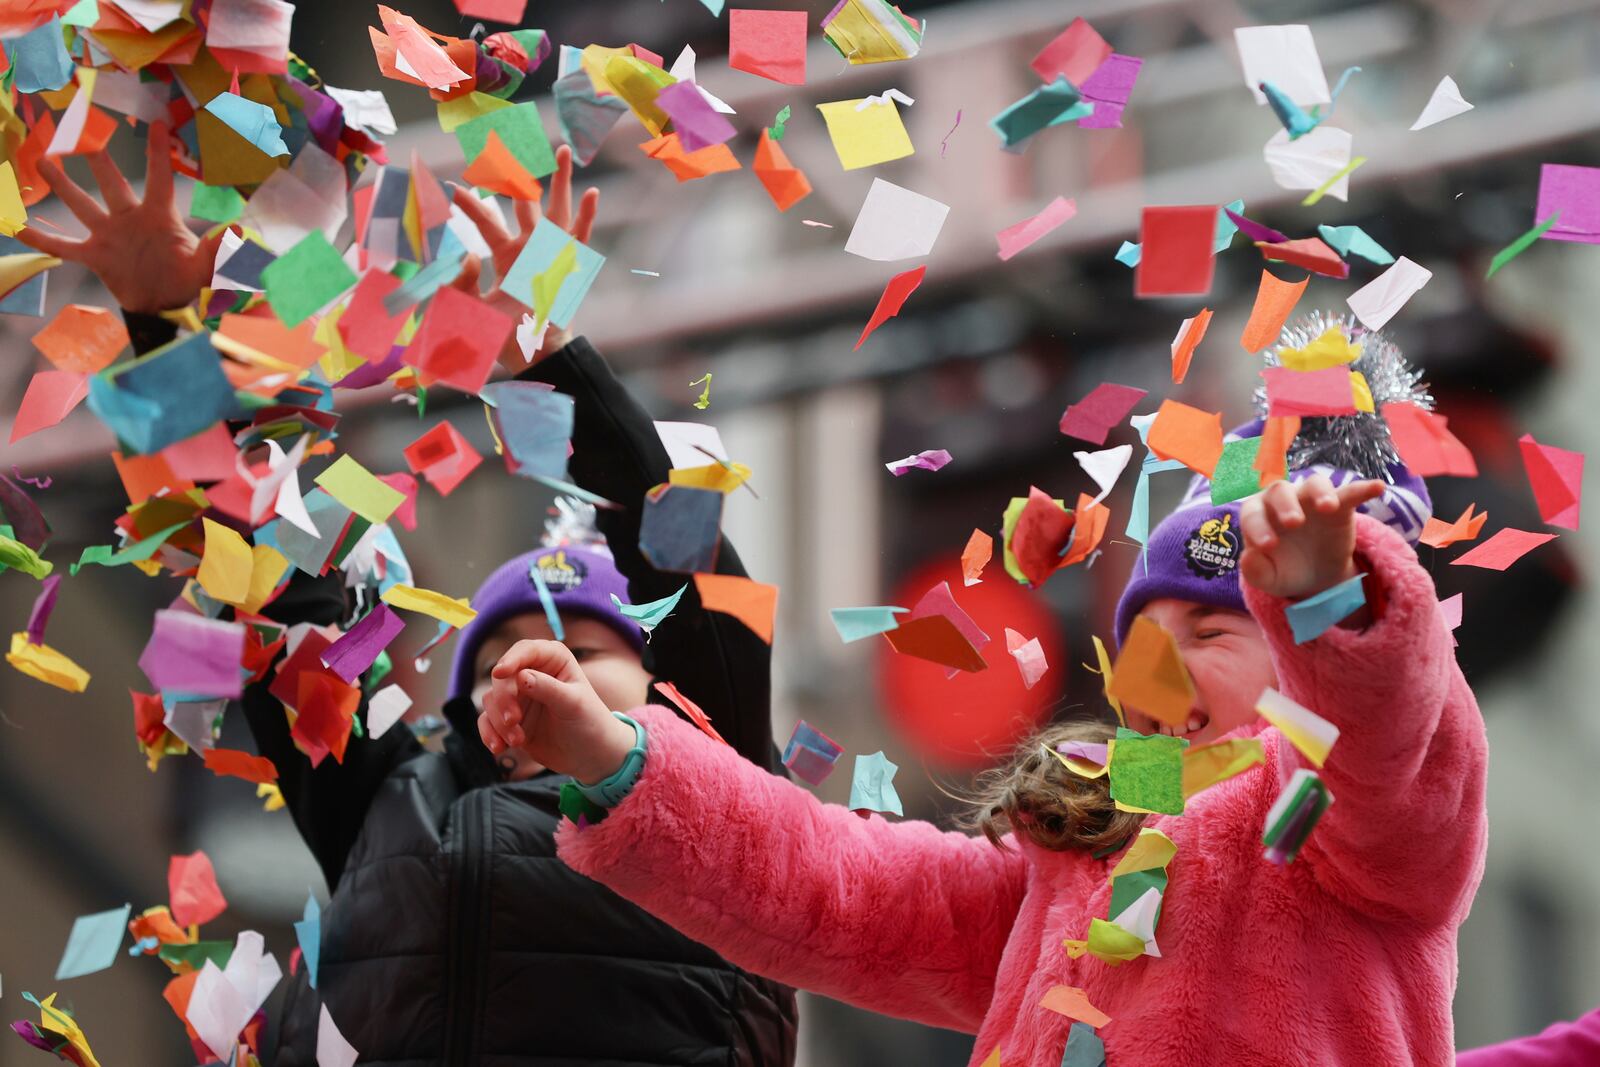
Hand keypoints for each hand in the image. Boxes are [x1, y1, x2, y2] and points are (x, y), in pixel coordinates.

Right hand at [15, 122, 223, 314]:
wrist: (165, 308)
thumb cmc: (188, 282)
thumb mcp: (206, 267)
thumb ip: (220, 250)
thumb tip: (240, 233)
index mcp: (159, 216)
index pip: (159, 178)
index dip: (157, 153)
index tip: (157, 124)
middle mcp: (130, 219)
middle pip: (111, 182)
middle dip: (96, 157)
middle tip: (81, 129)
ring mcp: (109, 235)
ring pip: (81, 204)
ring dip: (62, 184)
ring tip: (43, 159)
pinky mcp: (95, 256)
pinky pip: (63, 246)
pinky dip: (41, 239)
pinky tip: (17, 226)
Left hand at [447, 143, 599, 375]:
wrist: (533, 353)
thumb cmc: (502, 333)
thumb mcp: (472, 307)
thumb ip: (461, 282)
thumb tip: (468, 254)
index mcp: (506, 253)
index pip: (485, 219)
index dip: (467, 202)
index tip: (448, 185)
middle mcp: (530, 246)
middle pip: (524, 201)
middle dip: (517, 174)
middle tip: (510, 144)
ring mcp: (552, 252)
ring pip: (557, 208)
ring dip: (560, 180)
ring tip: (562, 151)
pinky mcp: (570, 264)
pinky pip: (581, 236)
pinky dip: (587, 215)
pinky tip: (592, 192)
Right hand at [477, 639, 634, 783]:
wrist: (591, 756)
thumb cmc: (590, 722)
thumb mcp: (574, 704)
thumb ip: (548, 689)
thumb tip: (520, 676)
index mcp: (553, 660)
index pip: (526, 651)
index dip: (511, 660)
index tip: (500, 673)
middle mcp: (532, 673)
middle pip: (503, 678)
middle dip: (503, 700)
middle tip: (513, 720)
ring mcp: (519, 697)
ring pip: (491, 700)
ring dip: (498, 721)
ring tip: (517, 741)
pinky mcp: (509, 719)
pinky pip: (488, 721)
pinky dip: (489, 733)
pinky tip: (499, 748)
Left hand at [1239, 475, 1384, 599]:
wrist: (1315, 575)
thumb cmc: (1284, 570)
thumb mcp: (1269, 578)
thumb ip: (1255, 570)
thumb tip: (1248, 557)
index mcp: (1258, 514)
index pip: (1252, 514)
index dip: (1258, 527)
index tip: (1269, 546)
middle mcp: (1282, 500)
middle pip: (1280, 490)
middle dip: (1286, 505)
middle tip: (1294, 523)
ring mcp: (1311, 499)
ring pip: (1314, 483)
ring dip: (1321, 492)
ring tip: (1328, 507)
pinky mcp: (1340, 505)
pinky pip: (1351, 492)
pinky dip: (1363, 488)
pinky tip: (1378, 487)